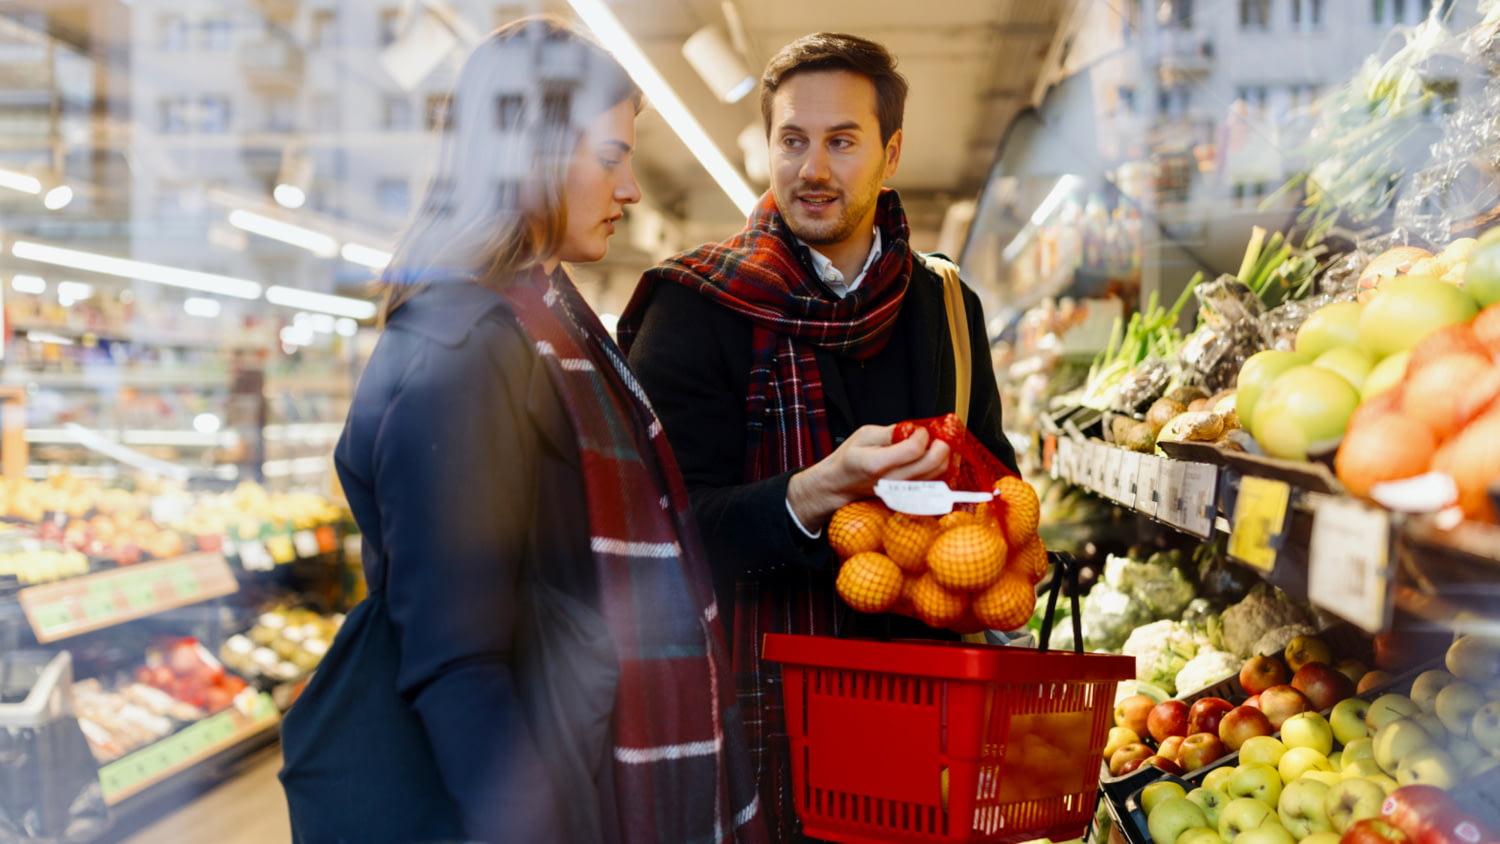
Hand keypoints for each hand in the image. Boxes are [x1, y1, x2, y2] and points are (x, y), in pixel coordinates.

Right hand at [786, 424, 950, 531]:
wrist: (843, 484)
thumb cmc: (851, 458)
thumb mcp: (864, 435)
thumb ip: (891, 431)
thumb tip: (915, 429)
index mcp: (876, 464)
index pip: (914, 449)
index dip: (922, 434)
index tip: (918, 429)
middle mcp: (892, 481)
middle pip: (932, 463)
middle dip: (941, 444)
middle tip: (934, 435)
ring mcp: (902, 491)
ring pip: (938, 473)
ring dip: (942, 455)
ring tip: (932, 444)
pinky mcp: (909, 495)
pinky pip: (935, 480)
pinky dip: (938, 466)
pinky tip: (929, 456)